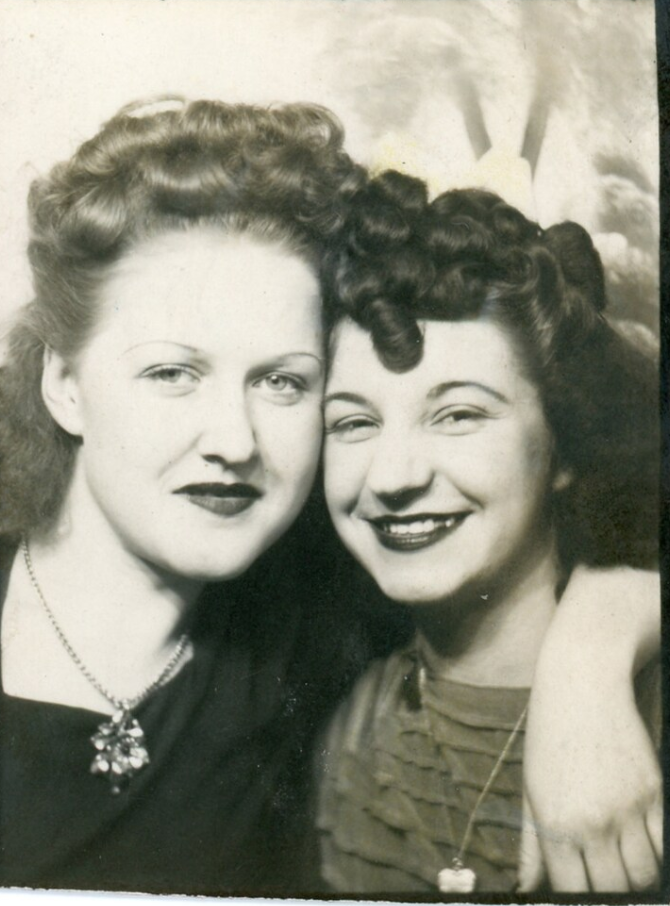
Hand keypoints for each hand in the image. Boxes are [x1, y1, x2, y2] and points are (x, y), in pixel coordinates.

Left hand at [518, 567, 660, 891]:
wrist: (580, 685)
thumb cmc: (549, 736)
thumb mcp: (530, 788)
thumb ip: (531, 843)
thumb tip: (526, 886)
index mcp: (555, 825)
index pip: (575, 891)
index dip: (579, 896)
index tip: (582, 888)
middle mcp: (592, 822)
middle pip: (615, 889)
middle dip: (610, 890)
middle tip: (604, 876)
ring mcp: (627, 809)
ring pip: (646, 873)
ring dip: (636, 875)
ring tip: (623, 862)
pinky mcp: (654, 791)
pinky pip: (665, 844)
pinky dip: (658, 852)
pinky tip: (644, 844)